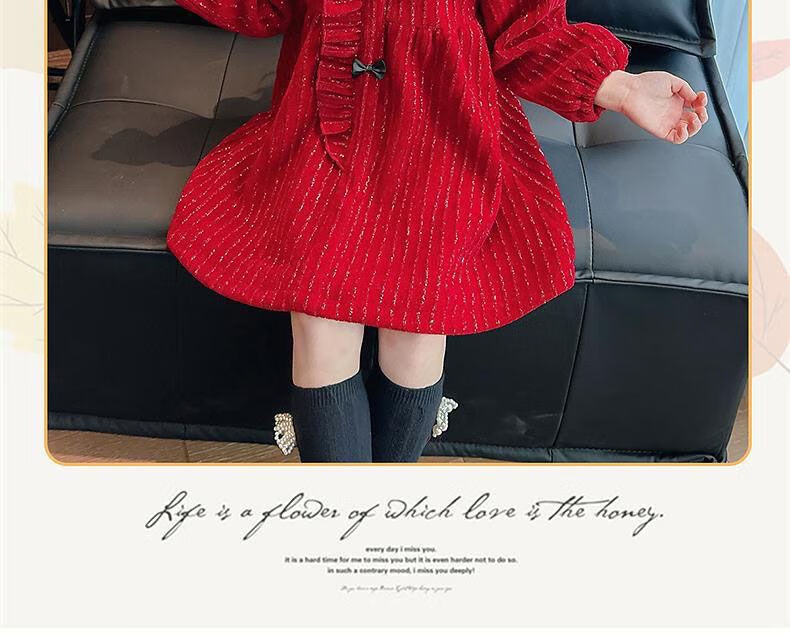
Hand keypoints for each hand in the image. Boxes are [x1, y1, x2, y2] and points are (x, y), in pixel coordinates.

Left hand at [594, 70, 708, 143]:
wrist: (630, 91)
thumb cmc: (645, 84)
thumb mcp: (672, 81)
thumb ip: (686, 89)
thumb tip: (696, 98)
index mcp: (677, 100)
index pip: (696, 106)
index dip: (702, 103)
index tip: (701, 97)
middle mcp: (673, 112)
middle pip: (694, 120)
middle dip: (702, 117)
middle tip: (700, 110)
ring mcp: (668, 122)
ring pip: (687, 131)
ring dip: (695, 127)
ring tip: (694, 119)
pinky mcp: (661, 130)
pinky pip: (676, 138)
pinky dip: (683, 135)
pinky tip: (683, 126)